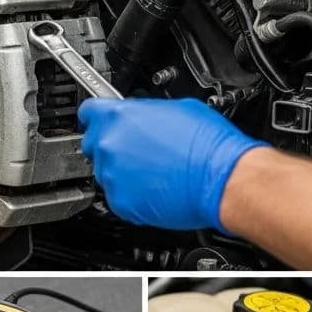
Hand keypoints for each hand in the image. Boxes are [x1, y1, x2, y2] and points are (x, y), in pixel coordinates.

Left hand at [78, 97, 265, 230]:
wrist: (223, 179)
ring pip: (106, 172)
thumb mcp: (176, 109)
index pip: (88, 112)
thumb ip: (144, 112)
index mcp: (118, 116)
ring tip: (153, 170)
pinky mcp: (121, 202)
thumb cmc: (208, 144)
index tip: (100, 121)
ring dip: (123, 171)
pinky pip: (118, 196)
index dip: (96, 117)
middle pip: (94, 143)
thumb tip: (140, 117)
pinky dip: (132, 194)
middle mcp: (110, 145)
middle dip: (112, 145)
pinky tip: (155, 187)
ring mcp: (113, 175)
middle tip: (138, 150)